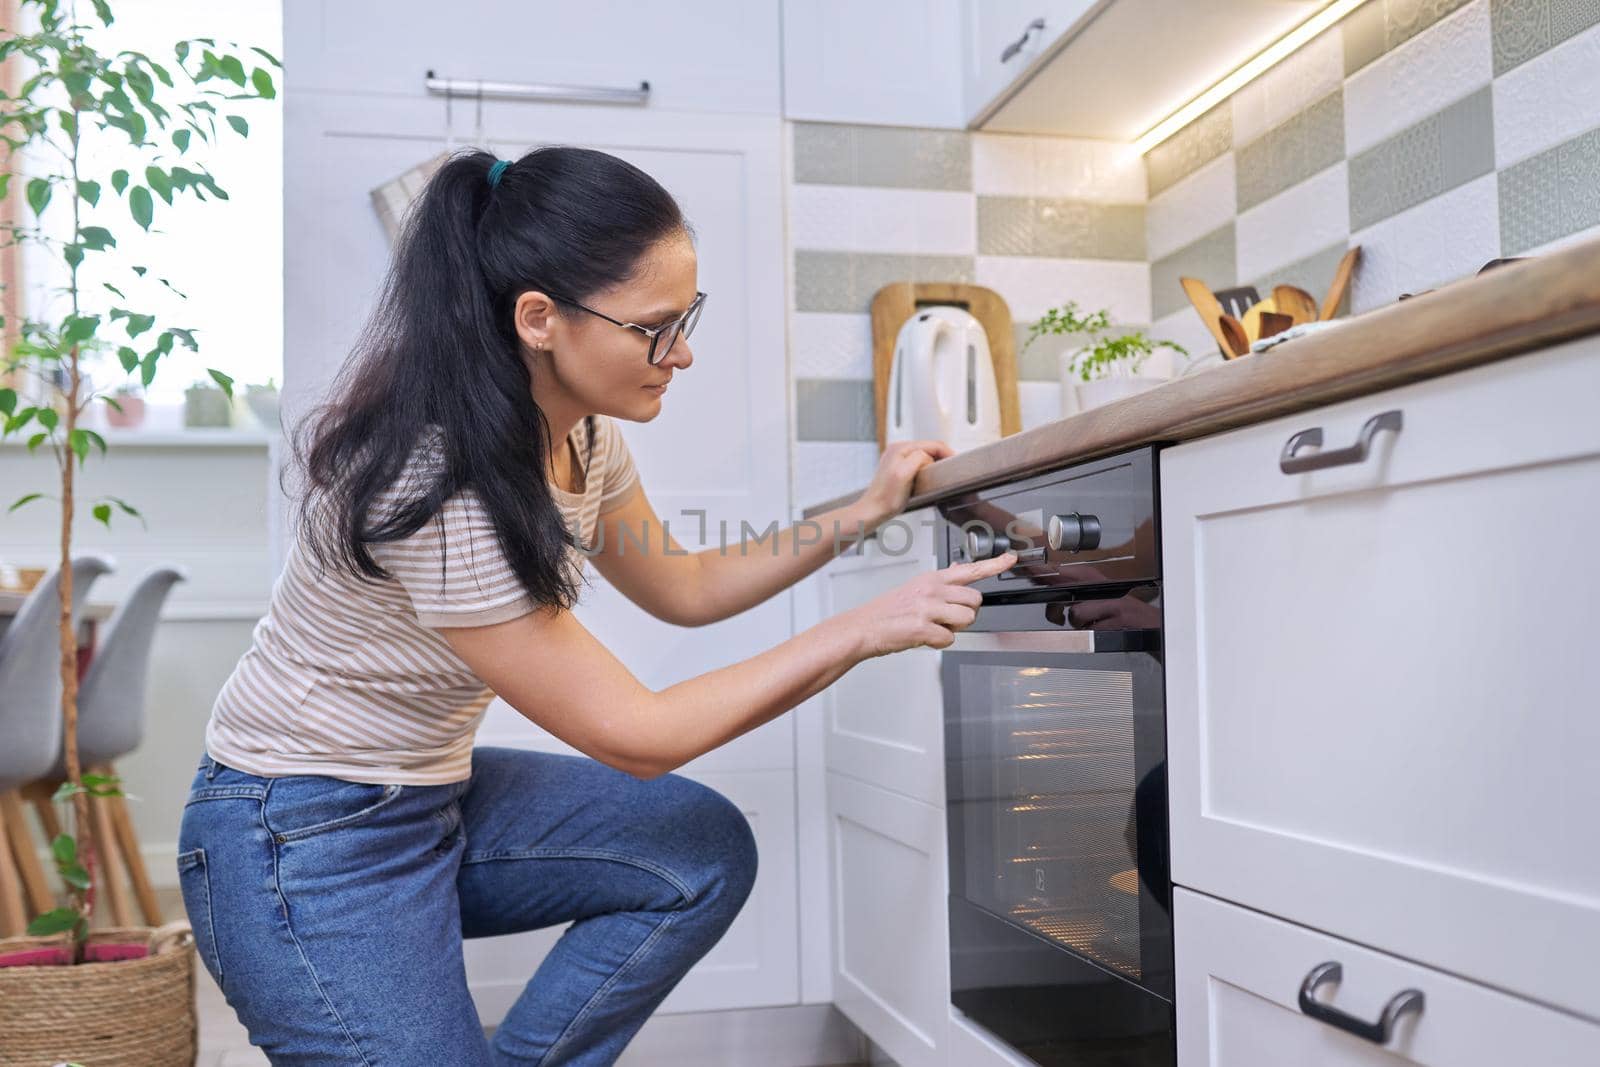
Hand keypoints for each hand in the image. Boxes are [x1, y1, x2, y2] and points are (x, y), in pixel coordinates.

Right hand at [843, 551, 1015, 657]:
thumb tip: (961, 568)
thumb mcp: (915, 588)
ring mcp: (927, 608)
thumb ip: (941, 582)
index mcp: (931, 579)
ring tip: (932, 627)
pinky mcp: (922, 628)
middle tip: (945, 618)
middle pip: (974, 600)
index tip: (1011, 559)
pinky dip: (938, 643)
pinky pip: (949, 638)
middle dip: (965, 613)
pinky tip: (923, 637)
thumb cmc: (888, 611)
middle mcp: (932, 590)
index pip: (969, 569)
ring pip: (966, 619)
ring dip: (953, 628)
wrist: (862, 627)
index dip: (994, 564)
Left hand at [852, 439, 954, 528]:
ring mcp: (896, 458)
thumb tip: (928, 457)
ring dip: (935, 461)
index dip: (947, 452)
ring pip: (924, 454)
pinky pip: (918, 462)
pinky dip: (927, 467)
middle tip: (952, 467)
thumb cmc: (886, 498)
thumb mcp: (904, 474)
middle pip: (929, 447)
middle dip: (942, 455)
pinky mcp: (897, 468)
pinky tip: (928, 476)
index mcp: (900, 448)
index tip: (956, 461)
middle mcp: (897, 450)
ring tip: (942, 471)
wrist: (873, 510)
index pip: (932, 444)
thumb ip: (918, 459)